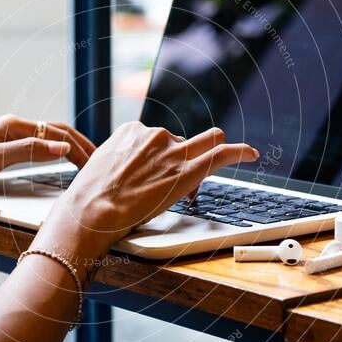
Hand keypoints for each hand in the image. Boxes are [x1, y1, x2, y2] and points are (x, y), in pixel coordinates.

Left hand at [0, 115, 95, 204]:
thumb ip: (27, 152)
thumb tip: (61, 147)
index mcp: (13, 125)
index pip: (57, 132)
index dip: (80, 148)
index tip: (97, 164)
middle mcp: (13, 126)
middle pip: (56, 132)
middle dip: (81, 146)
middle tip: (101, 164)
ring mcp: (8, 135)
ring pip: (49, 138)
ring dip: (71, 148)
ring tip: (88, 162)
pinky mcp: (3, 147)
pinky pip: (39, 146)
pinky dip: (57, 153)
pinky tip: (61, 162)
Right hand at [32, 122, 258, 263]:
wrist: (92, 211)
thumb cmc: (90, 198)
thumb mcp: (101, 167)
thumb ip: (122, 162)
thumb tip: (126, 172)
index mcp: (133, 131)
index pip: (160, 139)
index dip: (163, 159)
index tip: (157, 177)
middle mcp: (156, 135)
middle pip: (183, 142)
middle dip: (183, 158)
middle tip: (171, 184)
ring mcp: (174, 152)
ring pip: (207, 141)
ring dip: (205, 160)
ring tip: (194, 184)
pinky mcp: (187, 171)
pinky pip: (222, 154)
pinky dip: (240, 152)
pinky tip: (251, 154)